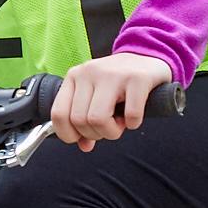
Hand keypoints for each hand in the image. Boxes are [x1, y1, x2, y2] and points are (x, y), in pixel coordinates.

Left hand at [52, 52, 173, 147]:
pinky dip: (133, 124)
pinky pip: (130, 115)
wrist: (148, 60)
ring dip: (111, 132)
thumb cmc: (119, 83)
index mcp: (74, 76)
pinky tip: (134, 118)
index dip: (69, 134)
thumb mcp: (96, 97)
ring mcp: (113, 74)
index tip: (84, 138)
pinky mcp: (137, 78)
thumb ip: (85, 121)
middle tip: (109, 128)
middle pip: (80, 120)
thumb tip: (84, 146)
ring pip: (98, 119)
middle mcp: (89, 72)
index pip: (58, 114)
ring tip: (121, 124)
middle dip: (96, 134)